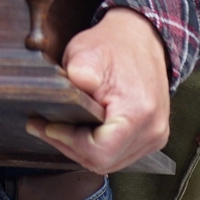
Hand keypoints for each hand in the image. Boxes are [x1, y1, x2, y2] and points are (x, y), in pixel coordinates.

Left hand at [27, 8, 170, 173]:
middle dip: (70, 147)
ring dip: (83, 149)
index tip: (49, 125)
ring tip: (59, 129)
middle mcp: (153, 130)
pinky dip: (99, 147)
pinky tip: (82, 131)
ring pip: (111, 162)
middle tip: (44, 128)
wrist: (142, 37)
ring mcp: (155, 135)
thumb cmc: (115, 45)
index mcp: (138, 114)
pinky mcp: (153, 136)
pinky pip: (121, 154)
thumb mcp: (86, 54)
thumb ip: (75, 78)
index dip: (69, 142)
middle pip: (104, 161)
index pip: (99, 151)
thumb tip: (58, 97)